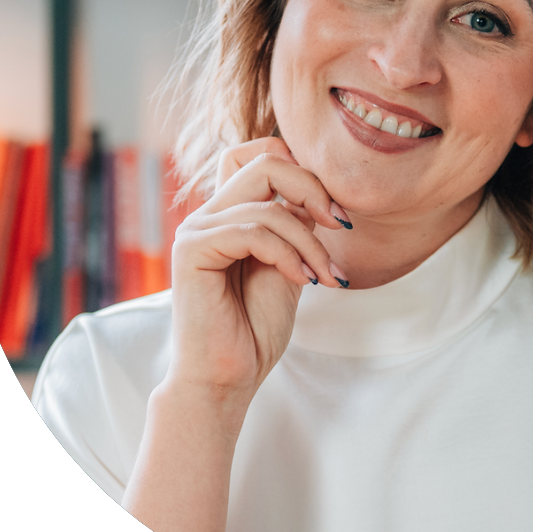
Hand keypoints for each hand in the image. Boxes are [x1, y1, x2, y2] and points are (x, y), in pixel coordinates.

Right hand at [168, 137, 349, 409]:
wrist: (228, 377)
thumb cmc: (256, 328)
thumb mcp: (291, 263)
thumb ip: (297, 225)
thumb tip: (317, 191)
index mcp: (230, 212)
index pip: (260, 154)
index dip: (304, 171)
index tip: (337, 215)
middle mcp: (209, 213)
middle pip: (266, 162)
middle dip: (314, 190)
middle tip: (341, 228)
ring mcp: (196, 229)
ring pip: (268, 202)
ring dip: (310, 240)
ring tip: (325, 276)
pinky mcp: (191, 249)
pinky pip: (252, 230)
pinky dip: (288, 254)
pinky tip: (304, 281)